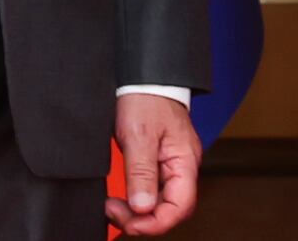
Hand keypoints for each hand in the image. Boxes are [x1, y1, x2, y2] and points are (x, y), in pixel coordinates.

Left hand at [108, 92, 199, 234]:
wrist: (144, 75)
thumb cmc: (146, 97)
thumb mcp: (139, 135)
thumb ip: (141, 173)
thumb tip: (142, 208)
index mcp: (185, 161)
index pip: (180, 207)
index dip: (155, 222)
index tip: (129, 221)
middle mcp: (182, 166)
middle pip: (170, 208)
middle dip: (142, 219)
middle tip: (113, 211)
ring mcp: (171, 164)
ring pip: (159, 201)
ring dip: (137, 211)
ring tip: (113, 206)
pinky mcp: (159, 160)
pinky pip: (152, 189)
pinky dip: (136, 198)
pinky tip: (121, 197)